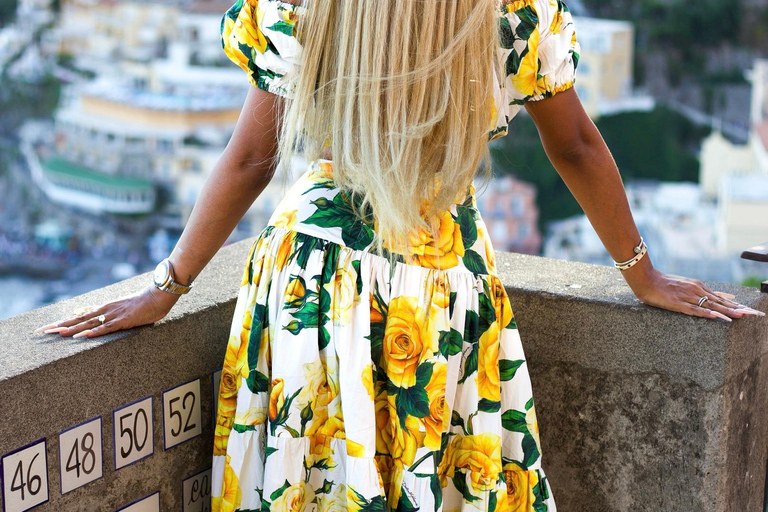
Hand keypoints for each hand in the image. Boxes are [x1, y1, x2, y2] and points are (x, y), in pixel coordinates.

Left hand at [34, 285, 181, 337]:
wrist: (157, 296)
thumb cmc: (143, 303)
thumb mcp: (124, 308)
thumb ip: (111, 313)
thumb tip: (99, 315)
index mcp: (104, 308)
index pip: (79, 316)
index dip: (63, 322)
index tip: (48, 327)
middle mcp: (105, 310)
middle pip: (78, 319)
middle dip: (60, 326)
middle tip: (42, 331)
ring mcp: (113, 315)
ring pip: (88, 323)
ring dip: (72, 329)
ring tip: (56, 333)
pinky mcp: (123, 321)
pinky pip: (106, 328)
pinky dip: (93, 332)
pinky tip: (82, 336)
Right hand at [624, 265, 764, 321]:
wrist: (645, 278)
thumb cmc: (661, 283)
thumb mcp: (682, 285)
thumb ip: (697, 292)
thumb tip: (714, 298)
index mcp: (698, 286)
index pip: (722, 298)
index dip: (737, 305)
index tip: (751, 311)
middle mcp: (696, 290)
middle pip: (722, 301)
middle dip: (739, 308)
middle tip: (755, 314)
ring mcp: (688, 297)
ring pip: (712, 305)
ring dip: (729, 311)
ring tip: (743, 316)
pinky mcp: (678, 303)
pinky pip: (695, 310)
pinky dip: (707, 313)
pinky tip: (718, 317)